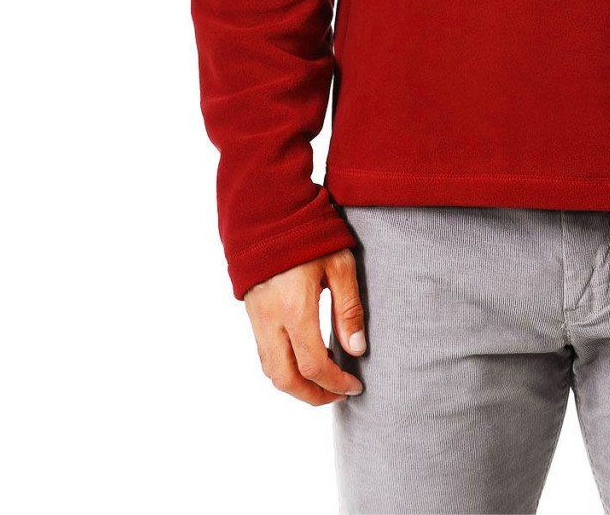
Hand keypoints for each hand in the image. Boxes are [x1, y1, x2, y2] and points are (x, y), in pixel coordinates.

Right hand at [244, 249, 366, 405]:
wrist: (268, 214)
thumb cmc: (309, 234)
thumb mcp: (339, 265)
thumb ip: (348, 309)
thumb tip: (357, 350)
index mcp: (295, 308)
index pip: (314, 365)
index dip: (336, 383)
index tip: (355, 386)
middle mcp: (271, 320)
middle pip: (286, 379)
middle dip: (313, 396)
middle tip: (338, 395)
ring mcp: (257, 319)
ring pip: (271, 371)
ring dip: (296, 385)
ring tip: (325, 382)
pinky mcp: (253, 314)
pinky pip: (264, 355)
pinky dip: (284, 369)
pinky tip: (305, 360)